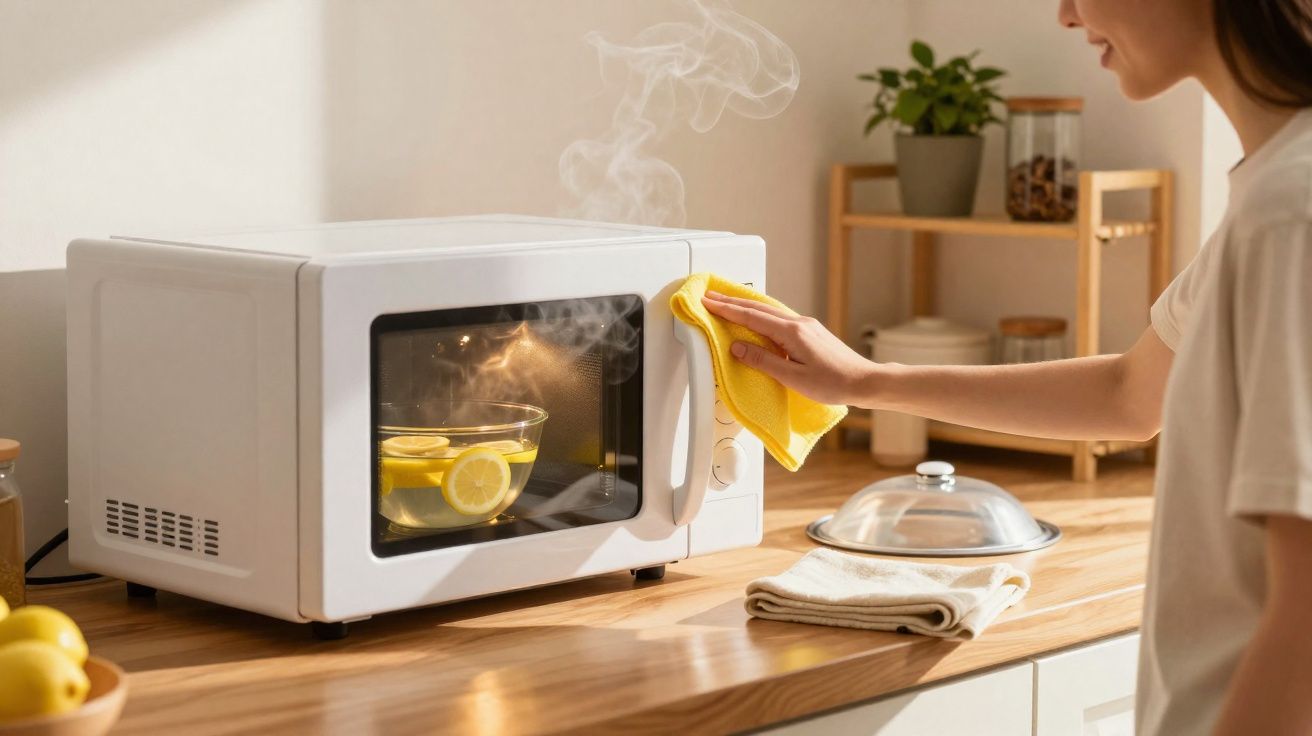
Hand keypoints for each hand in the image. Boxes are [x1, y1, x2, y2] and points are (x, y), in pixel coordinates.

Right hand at [701, 291, 874, 405]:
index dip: (727, 309)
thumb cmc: (833, 383)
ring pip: (769, 310)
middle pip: (759, 307)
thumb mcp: (793, 377)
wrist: (864, 382)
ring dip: (746, 306)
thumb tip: (737, 347)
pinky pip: (779, 317)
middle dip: (732, 301)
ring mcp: (806, 325)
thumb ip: (763, 361)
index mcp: (792, 332)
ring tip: (727, 304)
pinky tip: (757, 318)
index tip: (708, 302)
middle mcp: (799, 323)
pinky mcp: (810, 331)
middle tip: (710, 296)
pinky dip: (761, 314)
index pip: (752, 316)